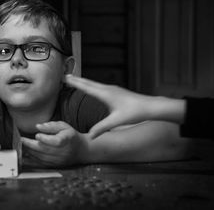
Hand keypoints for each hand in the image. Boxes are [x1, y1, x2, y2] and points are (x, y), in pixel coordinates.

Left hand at [21, 121, 86, 166]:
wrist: (81, 150)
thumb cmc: (70, 136)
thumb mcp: (64, 126)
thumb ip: (51, 126)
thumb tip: (38, 126)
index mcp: (67, 140)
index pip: (56, 142)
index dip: (45, 139)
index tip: (37, 135)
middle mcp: (63, 152)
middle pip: (46, 150)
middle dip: (31, 145)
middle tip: (22, 140)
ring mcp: (59, 160)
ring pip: (42, 157)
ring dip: (30, 151)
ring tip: (22, 145)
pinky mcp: (55, 165)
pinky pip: (42, 163)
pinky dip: (33, 159)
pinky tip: (26, 154)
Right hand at [63, 74, 184, 138]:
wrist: (150, 106)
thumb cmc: (134, 113)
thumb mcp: (116, 121)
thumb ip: (101, 128)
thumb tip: (90, 136)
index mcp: (105, 94)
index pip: (86, 87)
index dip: (74, 83)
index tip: (64, 78)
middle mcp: (107, 89)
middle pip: (88, 82)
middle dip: (75, 80)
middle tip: (64, 76)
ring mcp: (112, 89)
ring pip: (93, 83)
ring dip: (82, 81)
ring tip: (74, 79)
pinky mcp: (115, 91)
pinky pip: (98, 86)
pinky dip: (90, 84)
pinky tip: (90, 87)